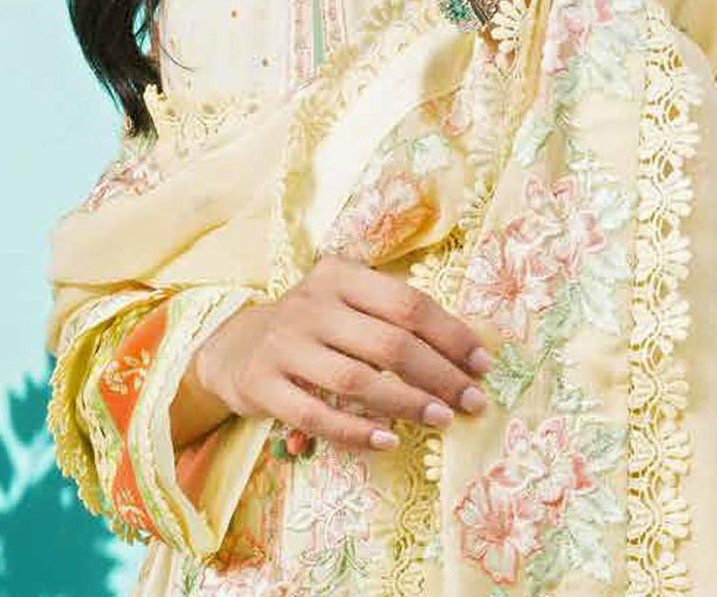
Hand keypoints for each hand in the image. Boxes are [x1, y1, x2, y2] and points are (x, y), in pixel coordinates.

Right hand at [192, 256, 494, 451]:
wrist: (234, 346)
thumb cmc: (313, 326)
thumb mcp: (345, 301)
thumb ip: (391, 314)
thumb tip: (465, 352)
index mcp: (340, 275)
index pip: (407, 302)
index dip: (451, 334)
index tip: (482, 364)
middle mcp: (312, 304)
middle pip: (390, 342)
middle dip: (440, 375)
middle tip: (472, 401)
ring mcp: (285, 344)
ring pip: (357, 380)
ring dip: (407, 403)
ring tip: (442, 419)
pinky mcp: (264, 384)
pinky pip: (316, 415)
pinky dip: (356, 431)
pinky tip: (387, 440)